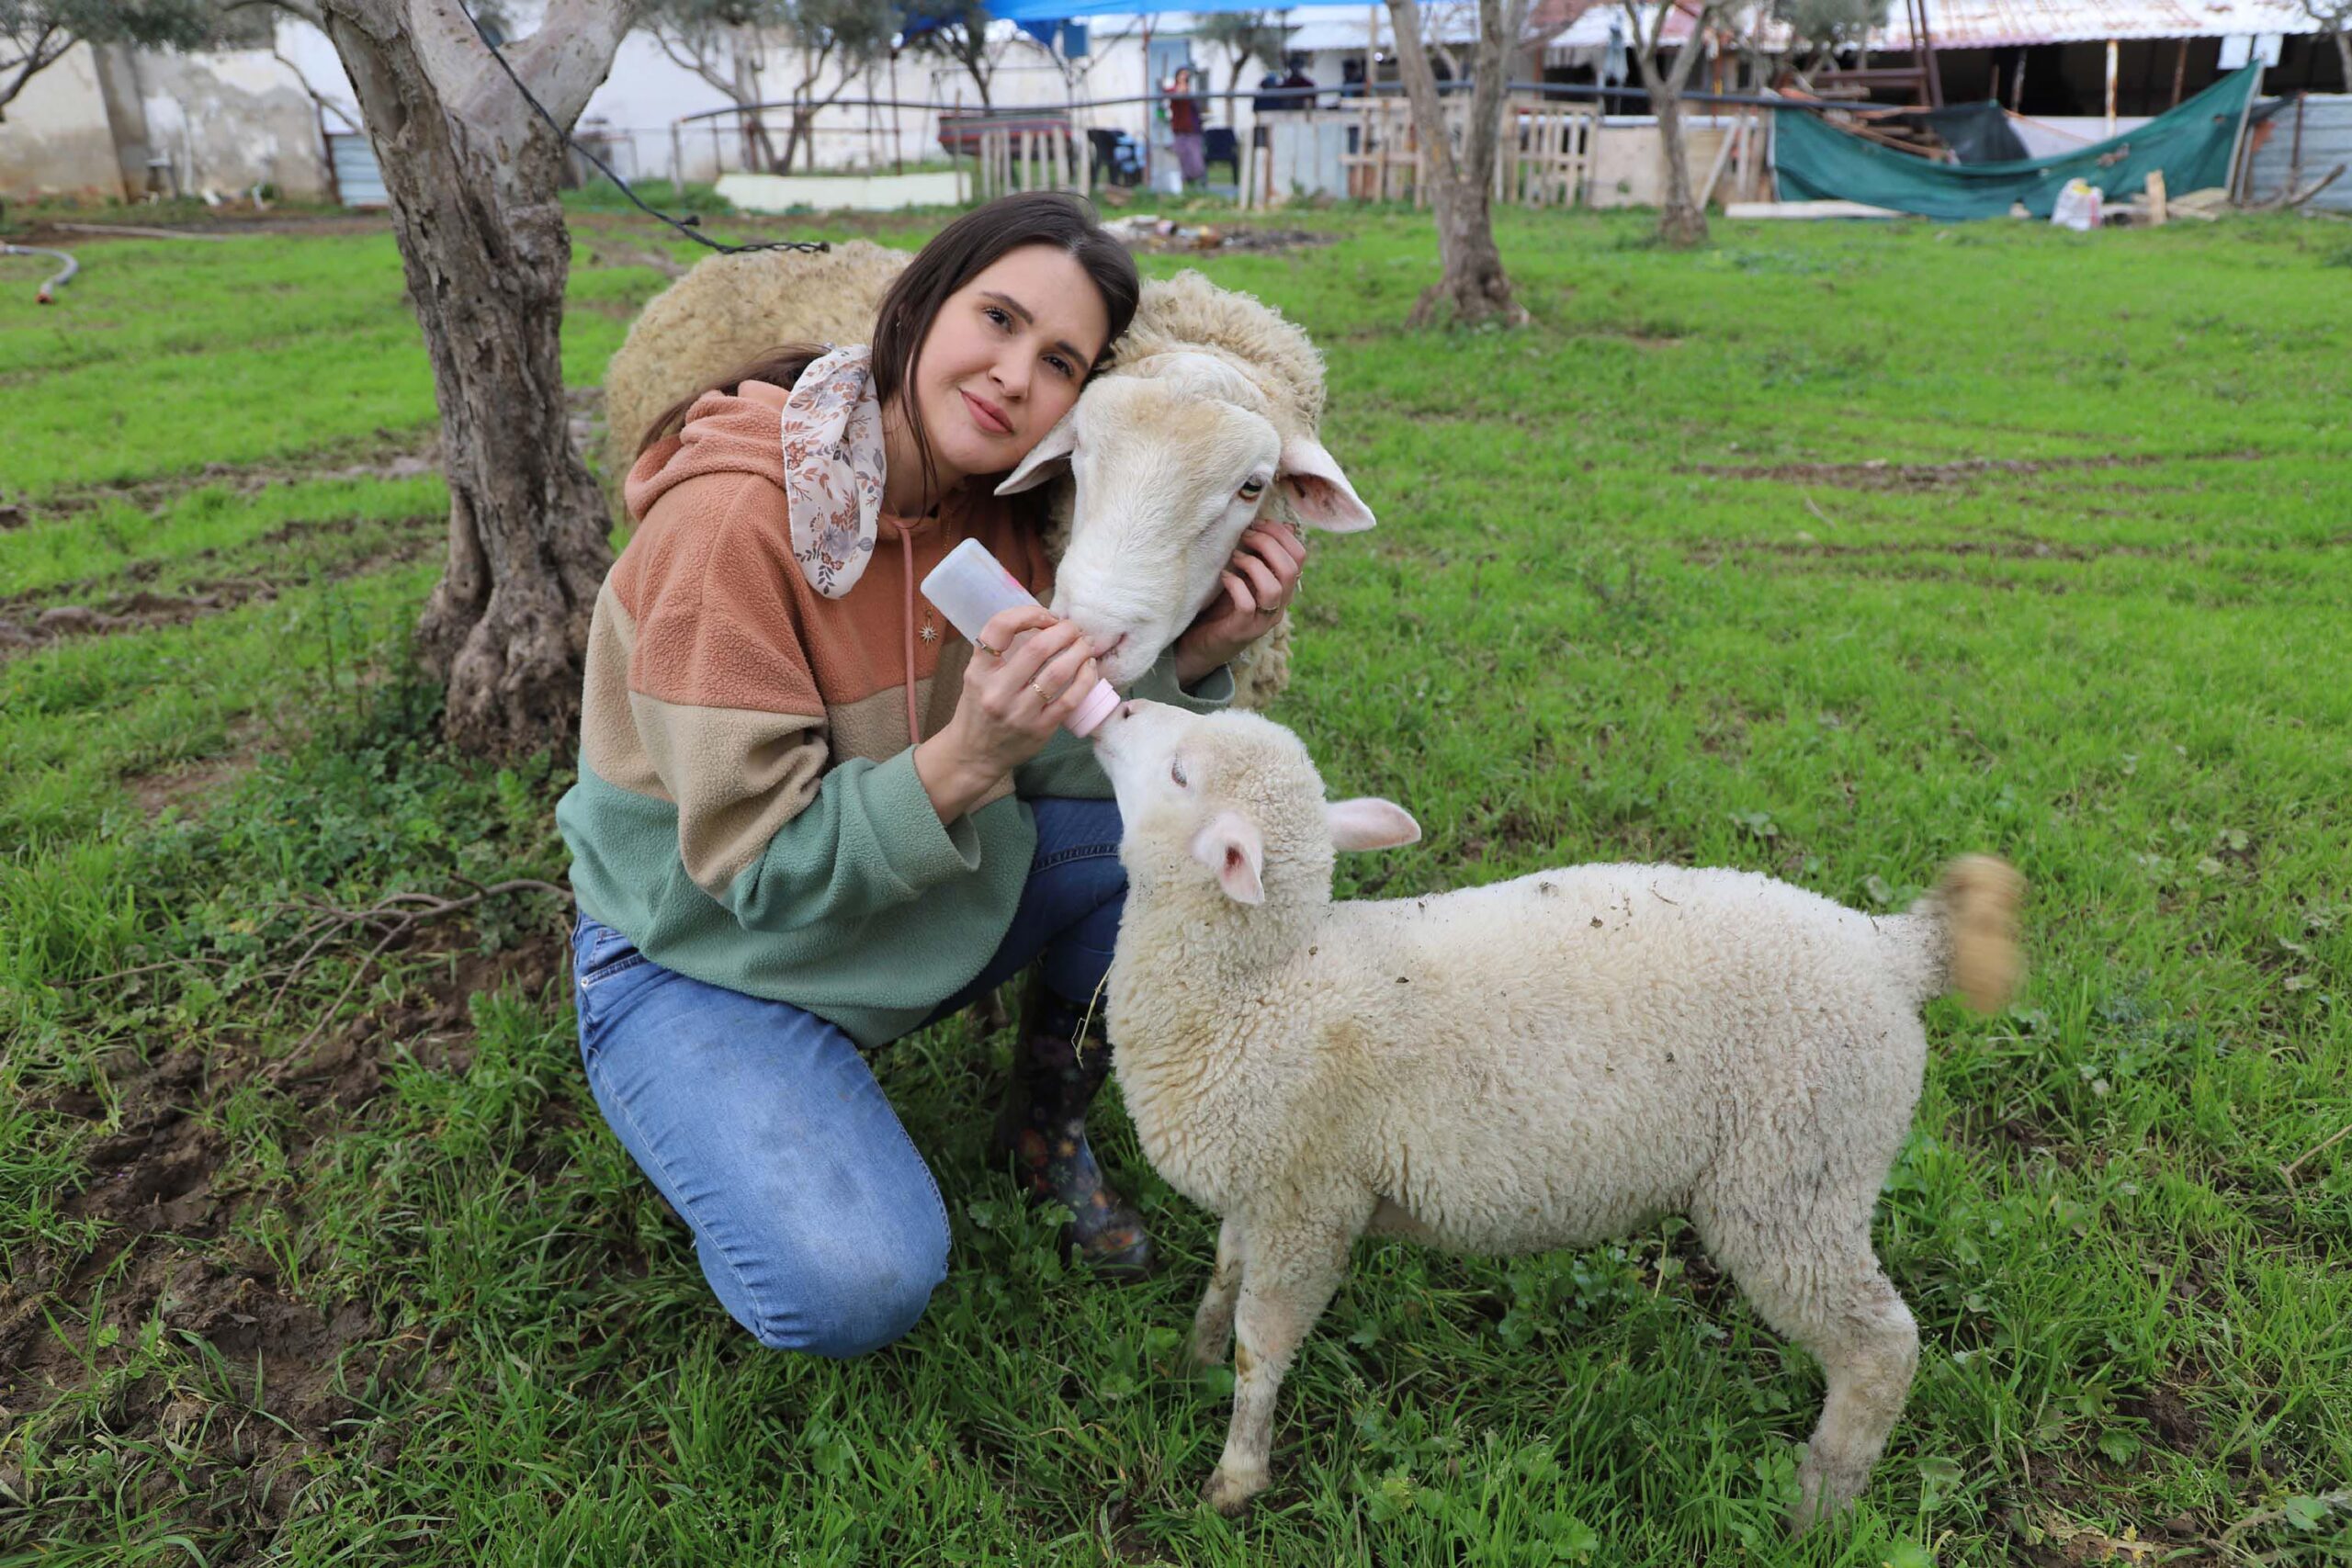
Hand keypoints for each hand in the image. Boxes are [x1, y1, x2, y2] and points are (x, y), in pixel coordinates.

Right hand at [915, 605, 1104, 821]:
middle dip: (1063, 631)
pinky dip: (1085, 678)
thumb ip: (1000, 653)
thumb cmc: (979, 709)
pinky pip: (1070, 699)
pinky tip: (1089, 668)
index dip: (1028, 613)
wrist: (974, 755)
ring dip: (1079, 652)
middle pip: (1038, 649)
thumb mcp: (976, 677)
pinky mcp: (1040, 730)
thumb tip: (1043, 624)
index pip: (999, 628)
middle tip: (1073, 628)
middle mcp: (997, 691)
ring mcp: (1019, 713)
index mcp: (979, 671)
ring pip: (1058, 673)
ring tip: (1085, 644)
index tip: (1045, 615)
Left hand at [1174, 522, 1306, 686]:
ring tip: (1235, 556)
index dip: (1281, 534)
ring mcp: (1263, 620)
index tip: (1258, 523)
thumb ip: (1262, 556)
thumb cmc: (1224, 606)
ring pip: (1274, 588)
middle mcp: (1279, 605)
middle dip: (1268, 544)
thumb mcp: (1246, 576)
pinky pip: (1247, 605)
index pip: (1299, 557)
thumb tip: (1280, 525)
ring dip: (1254, 565)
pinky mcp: (1243, 630)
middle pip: (1290, 569)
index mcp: (1283, 589)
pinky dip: (1236, 585)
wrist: (1204, 645)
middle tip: (1245, 536)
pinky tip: (1224, 576)